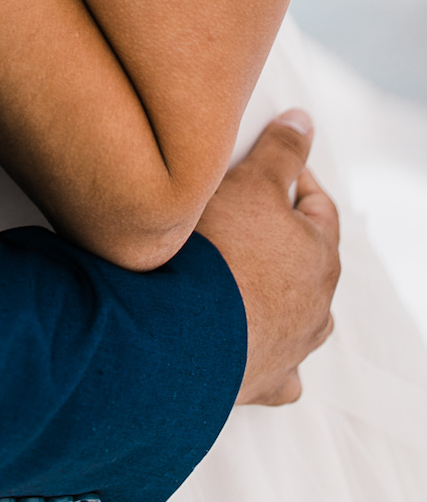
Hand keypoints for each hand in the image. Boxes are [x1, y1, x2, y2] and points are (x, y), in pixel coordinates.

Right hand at [197, 111, 339, 404]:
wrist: (183, 331)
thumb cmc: (221, 254)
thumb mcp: (250, 183)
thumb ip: (280, 152)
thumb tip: (304, 121)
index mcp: (319, 257)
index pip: (318, 208)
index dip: (293, 180)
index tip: (264, 166)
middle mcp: (316, 306)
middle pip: (308, 264)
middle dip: (280, 239)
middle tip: (241, 216)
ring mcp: (291, 346)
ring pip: (299, 319)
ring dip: (276, 297)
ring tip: (236, 278)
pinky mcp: (260, 380)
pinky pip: (273, 369)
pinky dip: (263, 354)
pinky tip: (242, 345)